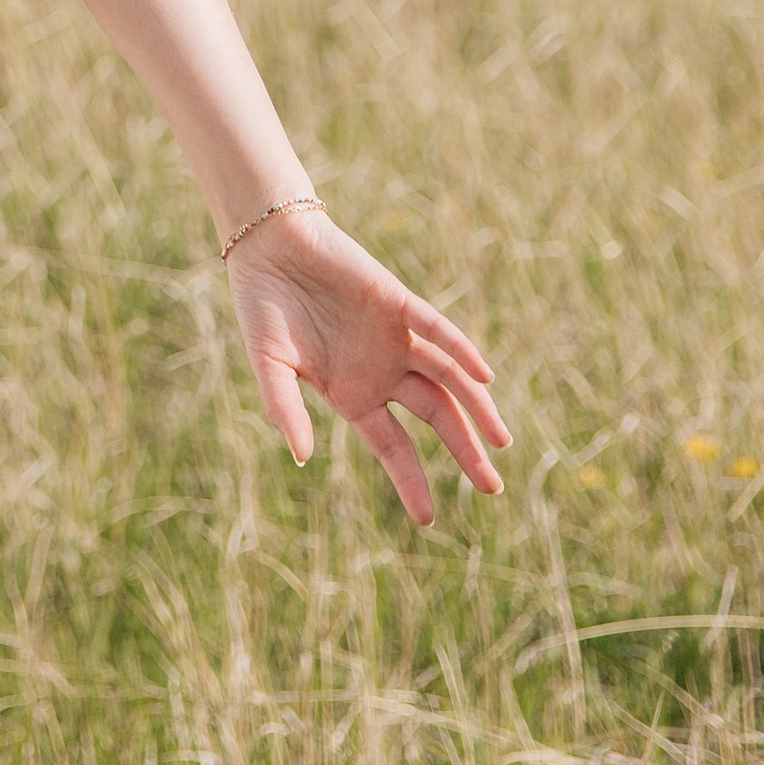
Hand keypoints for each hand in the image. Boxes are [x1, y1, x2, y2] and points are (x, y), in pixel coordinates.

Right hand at [226, 205, 507, 525]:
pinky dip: (460, 350)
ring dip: (476, 408)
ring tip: (500, 443)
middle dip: (465, 452)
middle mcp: (382, 371)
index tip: (428, 520)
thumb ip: (284, 407)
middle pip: (436, 416)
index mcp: (353, 395)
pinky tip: (482, 375)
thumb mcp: (270, 364)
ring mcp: (394, 336)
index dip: (411, 482)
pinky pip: (435, 328)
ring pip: (447, 378)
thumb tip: (302, 456)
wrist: (267, 244)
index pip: (394, 448)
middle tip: (492, 487)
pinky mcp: (397, 300)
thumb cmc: (263, 307)